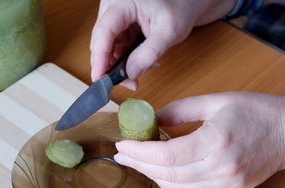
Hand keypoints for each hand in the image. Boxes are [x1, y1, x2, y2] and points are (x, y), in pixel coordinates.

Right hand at [90, 0, 236, 88]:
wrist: (184, 4)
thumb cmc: (178, 10)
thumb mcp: (169, 31)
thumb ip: (150, 52)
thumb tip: (131, 73)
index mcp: (121, 3)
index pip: (104, 32)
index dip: (99, 58)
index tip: (100, 80)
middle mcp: (112, 8)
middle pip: (102, 42)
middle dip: (113, 67)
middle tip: (130, 84)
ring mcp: (114, 18)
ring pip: (108, 49)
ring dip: (123, 65)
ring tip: (146, 67)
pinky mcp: (119, 28)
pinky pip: (117, 49)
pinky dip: (128, 60)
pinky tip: (144, 61)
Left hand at [114, 92, 284, 187]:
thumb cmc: (258, 111)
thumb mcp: (216, 101)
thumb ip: (180, 110)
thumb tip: (151, 118)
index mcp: (216, 140)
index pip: (166, 155)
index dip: (139, 152)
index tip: (123, 144)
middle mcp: (222, 168)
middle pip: (168, 174)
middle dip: (140, 165)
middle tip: (124, 154)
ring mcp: (228, 184)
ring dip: (156, 179)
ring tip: (142, 164)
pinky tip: (167, 179)